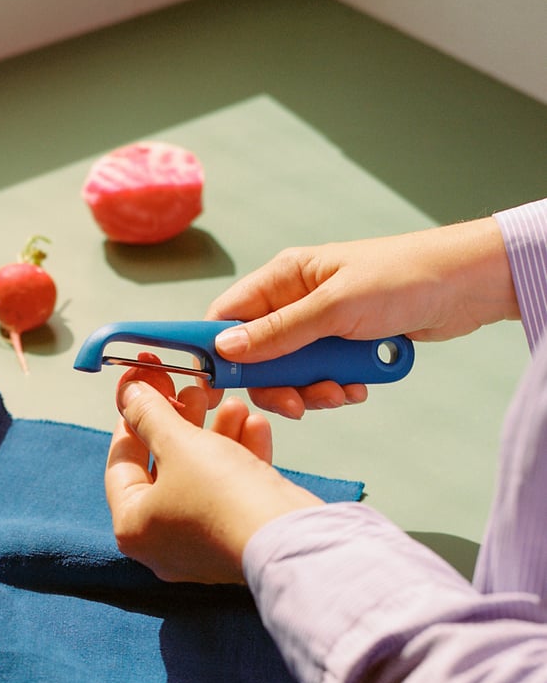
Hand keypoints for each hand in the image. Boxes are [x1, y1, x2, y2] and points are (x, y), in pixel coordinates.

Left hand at [105, 375, 321, 583]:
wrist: (287, 539)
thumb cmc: (223, 497)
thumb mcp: (178, 442)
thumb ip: (149, 414)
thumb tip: (129, 394)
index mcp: (133, 525)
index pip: (121, 462)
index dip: (133, 417)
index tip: (146, 388)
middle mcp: (161, 541)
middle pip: (165, 466)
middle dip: (185, 421)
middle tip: (194, 390)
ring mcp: (201, 542)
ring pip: (202, 475)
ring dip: (218, 433)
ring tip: (235, 403)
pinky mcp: (237, 537)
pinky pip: (230, 491)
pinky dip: (240, 456)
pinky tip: (255, 425)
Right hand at [206, 217, 517, 417]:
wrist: (466, 286)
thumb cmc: (403, 279)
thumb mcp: (334, 308)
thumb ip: (279, 332)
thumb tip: (226, 349)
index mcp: (284, 278)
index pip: (228, 316)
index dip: (216, 352)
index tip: (216, 388)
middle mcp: (296, 301)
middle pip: (258, 356)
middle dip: (278, 385)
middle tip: (299, 404)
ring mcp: (321, 326)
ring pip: (292, 374)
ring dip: (312, 391)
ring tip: (342, 391)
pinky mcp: (345, 346)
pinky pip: (323, 378)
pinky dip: (336, 389)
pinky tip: (359, 387)